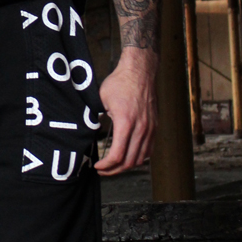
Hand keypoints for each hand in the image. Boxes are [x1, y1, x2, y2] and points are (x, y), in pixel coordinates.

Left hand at [95, 47, 157, 174]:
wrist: (140, 71)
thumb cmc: (119, 83)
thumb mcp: (100, 100)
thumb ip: (96, 118)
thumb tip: (87, 132)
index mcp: (126, 122)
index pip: (117, 155)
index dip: (106, 166)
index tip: (97, 166)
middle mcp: (141, 128)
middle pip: (129, 161)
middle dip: (114, 170)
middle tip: (103, 170)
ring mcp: (150, 128)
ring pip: (141, 158)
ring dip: (126, 166)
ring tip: (114, 166)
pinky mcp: (154, 126)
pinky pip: (148, 150)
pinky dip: (138, 158)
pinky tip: (128, 157)